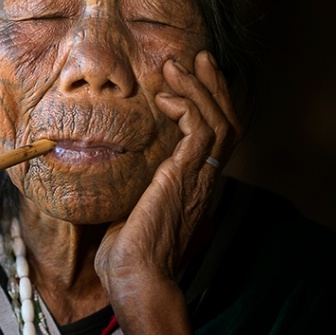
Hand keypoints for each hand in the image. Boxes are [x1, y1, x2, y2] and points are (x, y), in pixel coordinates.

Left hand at [95, 50, 239, 334]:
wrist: (135, 277)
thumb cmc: (126, 258)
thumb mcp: (128, 215)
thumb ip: (130, 193)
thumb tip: (109, 183)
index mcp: (192, 187)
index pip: (214, 137)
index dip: (208, 104)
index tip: (191, 79)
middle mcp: (204, 179)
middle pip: (226, 121)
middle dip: (213, 85)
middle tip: (197, 58)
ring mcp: (199, 177)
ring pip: (219, 119)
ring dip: (201, 87)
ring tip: (180, 65)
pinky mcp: (186, 176)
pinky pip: (200, 129)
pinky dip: (188, 106)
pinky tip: (166, 97)